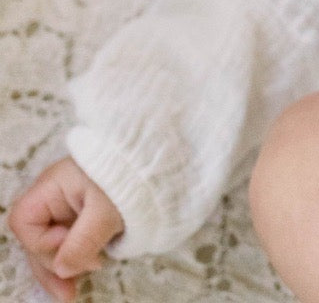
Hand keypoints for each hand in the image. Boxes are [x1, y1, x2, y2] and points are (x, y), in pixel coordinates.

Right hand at [8, 157, 123, 301]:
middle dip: (51, 266)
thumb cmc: (133, 176)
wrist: (165, 159)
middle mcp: (58, 193)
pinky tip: (87, 270)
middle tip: (69, 292)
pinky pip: (73, 238)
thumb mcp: (107, 209)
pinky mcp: (88, 211)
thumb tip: (62, 270)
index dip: (41, 239)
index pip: (25, 220)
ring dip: (63, 267)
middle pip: (38, 236)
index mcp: (54, 184)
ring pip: (55, 241)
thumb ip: (82, 241)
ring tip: (72, 293)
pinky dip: (77, 257)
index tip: (68, 241)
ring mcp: (72, 202)